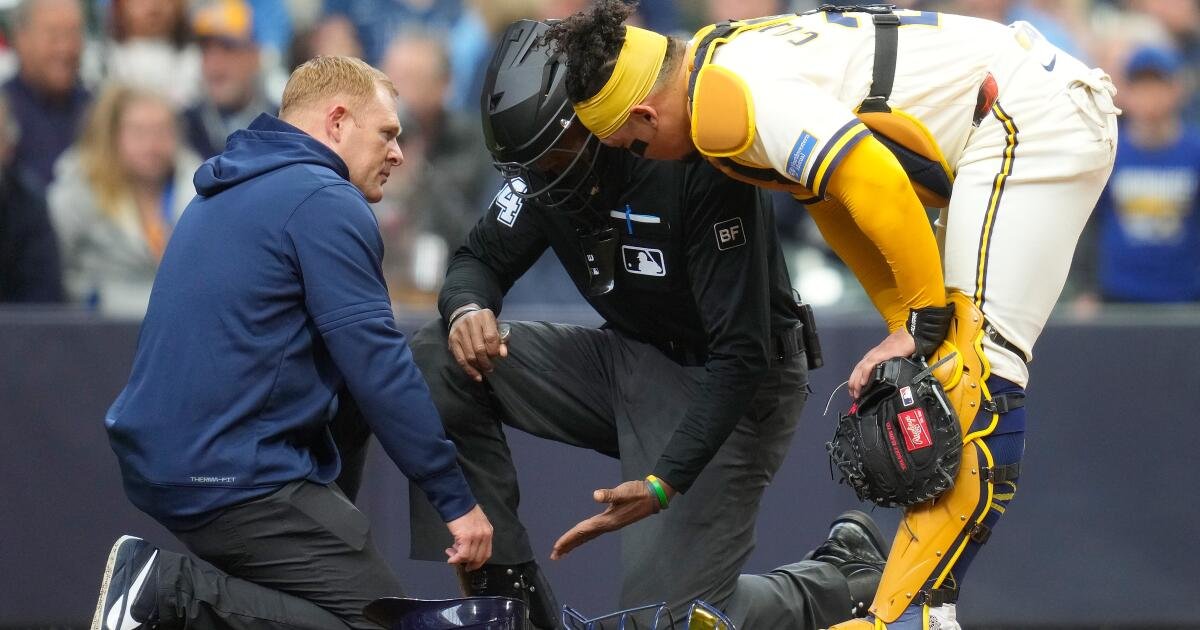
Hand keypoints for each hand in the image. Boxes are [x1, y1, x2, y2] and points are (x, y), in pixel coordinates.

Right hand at [445, 505, 492, 570]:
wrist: (456, 502)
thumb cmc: (463, 510)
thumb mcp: (475, 523)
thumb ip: (475, 536)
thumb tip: (467, 549)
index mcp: (488, 531)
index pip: (486, 553)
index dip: (478, 562)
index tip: (471, 565)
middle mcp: (485, 535)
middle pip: (479, 557)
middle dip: (468, 563)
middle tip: (459, 562)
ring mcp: (476, 536)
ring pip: (470, 557)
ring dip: (459, 559)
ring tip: (451, 553)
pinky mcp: (466, 537)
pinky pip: (463, 554)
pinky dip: (456, 559)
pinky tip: (451, 557)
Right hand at [448, 306, 507, 381]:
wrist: (464, 315)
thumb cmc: (485, 324)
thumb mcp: (497, 327)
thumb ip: (503, 340)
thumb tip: (503, 354)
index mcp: (484, 316)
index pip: (491, 337)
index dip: (495, 350)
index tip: (497, 356)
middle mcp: (470, 321)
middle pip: (479, 348)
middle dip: (486, 361)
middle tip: (491, 367)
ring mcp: (459, 331)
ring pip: (469, 356)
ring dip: (479, 366)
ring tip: (485, 369)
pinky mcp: (452, 340)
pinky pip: (460, 359)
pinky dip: (469, 370)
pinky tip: (477, 376)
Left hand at [550, 478, 673, 559]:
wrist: (653, 496)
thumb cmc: (638, 492)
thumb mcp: (625, 492)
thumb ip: (611, 494)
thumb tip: (596, 495)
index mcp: (608, 520)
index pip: (584, 530)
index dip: (570, 537)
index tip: (557, 546)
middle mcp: (608, 525)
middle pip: (584, 537)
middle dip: (568, 545)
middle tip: (554, 555)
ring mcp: (610, 524)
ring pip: (588, 536)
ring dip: (575, 543)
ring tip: (562, 551)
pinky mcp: (612, 521)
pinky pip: (593, 532)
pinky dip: (583, 536)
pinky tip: (579, 537)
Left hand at [849, 329, 916, 398]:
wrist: (906, 338)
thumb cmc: (898, 349)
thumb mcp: (888, 361)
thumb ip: (883, 369)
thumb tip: (881, 382)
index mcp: (870, 358)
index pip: (858, 371)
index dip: (855, 382)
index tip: (854, 392)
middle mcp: (869, 357)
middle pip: (856, 372)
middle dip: (853, 385)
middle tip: (853, 396)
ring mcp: (873, 356)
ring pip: (860, 370)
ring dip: (856, 382)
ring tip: (856, 392)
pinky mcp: (878, 356)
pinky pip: (868, 366)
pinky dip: (864, 375)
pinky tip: (863, 383)